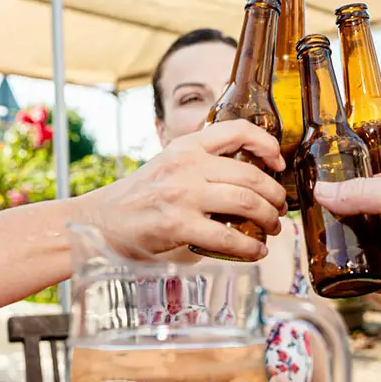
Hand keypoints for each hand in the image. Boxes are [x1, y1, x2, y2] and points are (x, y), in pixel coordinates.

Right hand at [87, 121, 286, 260]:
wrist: (101, 221)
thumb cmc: (140, 197)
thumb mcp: (170, 165)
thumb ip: (203, 165)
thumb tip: (251, 178)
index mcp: (186, 147)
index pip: (238, 130)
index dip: (267, 145)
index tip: (279, 164)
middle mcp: (186, 166)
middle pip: (251, 175)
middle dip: (275, 196)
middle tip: (280, 210)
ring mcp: (183, 196)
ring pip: (247, 203)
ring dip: (268, 220)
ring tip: (272, 230)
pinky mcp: (178, 226)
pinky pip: (228, 237)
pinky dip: (250, 247)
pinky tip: (256, 251)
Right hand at [315, 167, 380, 309]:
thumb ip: (364, 194)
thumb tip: (324, 191)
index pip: (380, 187)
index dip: (353, 194)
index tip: (324, 201)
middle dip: (355, 229)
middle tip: (323, 234)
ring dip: (364, 257)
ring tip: (333, 259)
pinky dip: (378, 283)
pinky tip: (356, 282)